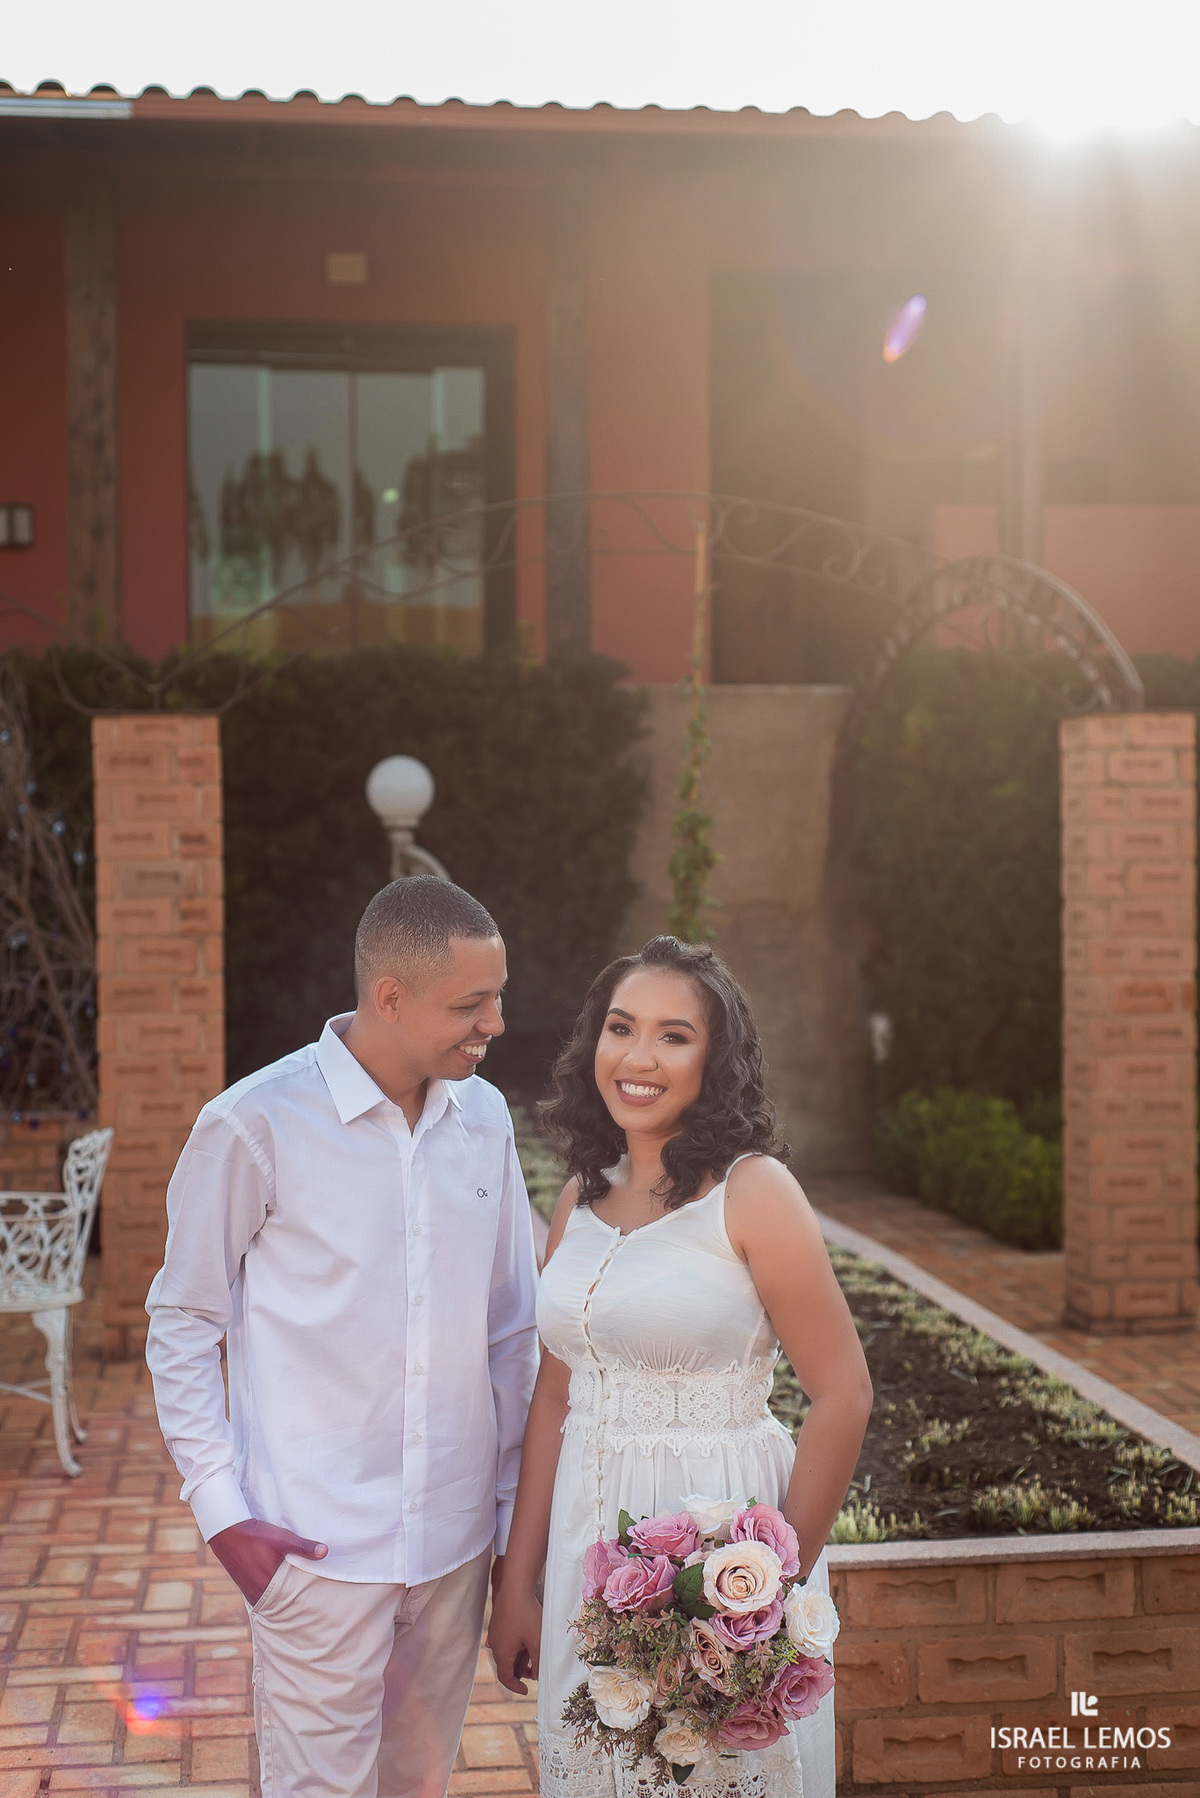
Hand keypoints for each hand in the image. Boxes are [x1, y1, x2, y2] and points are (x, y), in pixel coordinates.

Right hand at [208, 1519, 327, 1605]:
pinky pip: (265, 1596)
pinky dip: (275, 1593)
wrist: (226, 1532)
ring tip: (301, 1594)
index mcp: (269, 1586)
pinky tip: (282, 1587)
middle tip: (315, 1602)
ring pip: (274, 1599)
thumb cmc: (255, 1535)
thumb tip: (325, 1552)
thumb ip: (303, 1547)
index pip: (293, 1601)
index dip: (307, 1601)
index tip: (320, 1602)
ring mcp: (251, 1593)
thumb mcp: (282, 1538)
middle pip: (284, 1603)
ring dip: (286, 1596)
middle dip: (298, 1601)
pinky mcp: (247, 1589)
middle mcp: (259, 1594)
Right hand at [486, 1583, 541, 1695]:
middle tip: (536, 1671)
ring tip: (535, 1655)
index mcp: (501, 1652)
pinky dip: (516, 1645)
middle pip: (506, 1664)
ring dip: (519, 1657)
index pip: (505, 1677)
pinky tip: (525, 1640)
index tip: (525, 1690)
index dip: (515, 1687)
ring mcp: (495, 1631)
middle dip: (521, 1670)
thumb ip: (538, 1661)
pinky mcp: (499, 1621)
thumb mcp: (536, 1641)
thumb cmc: (526, 1614)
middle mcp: (495, 1644)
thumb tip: (538, 1676)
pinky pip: (506, 1639)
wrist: (515, 1586)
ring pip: (507, 1651)